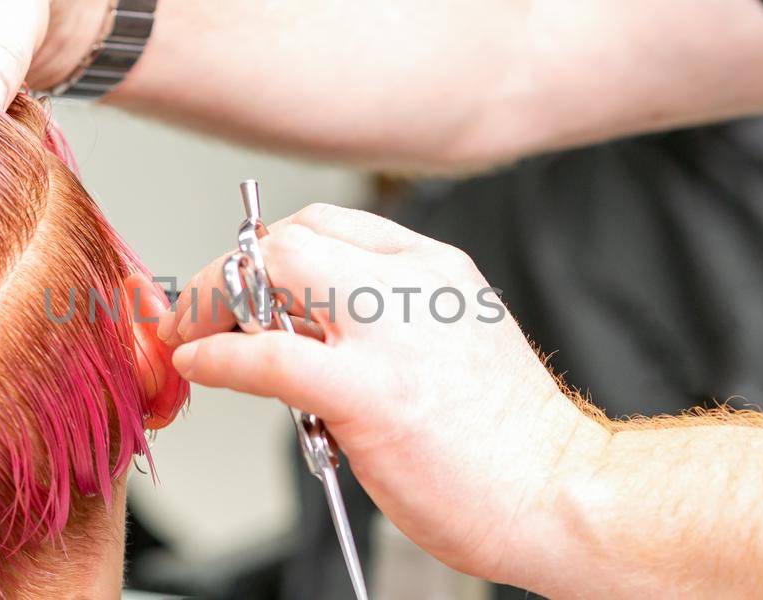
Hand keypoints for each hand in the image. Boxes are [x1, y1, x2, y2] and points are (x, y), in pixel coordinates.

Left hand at [159, 204, 610, 587]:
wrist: (564, 496)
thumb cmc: (507, 442)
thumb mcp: (453, 343)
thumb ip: (386, 322)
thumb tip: (301, 330)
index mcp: (437, 268)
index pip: (329, 224)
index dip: (268, 253)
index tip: (240, 288)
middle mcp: (416, 284)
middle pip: (295, 236)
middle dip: (231, 270)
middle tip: (205, 313)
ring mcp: (394, 336)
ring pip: (279, 270)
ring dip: (216, 303)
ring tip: (198, 338)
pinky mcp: (373, 394)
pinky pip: (271, 357)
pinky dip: (220, 357)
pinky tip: (203, 368)